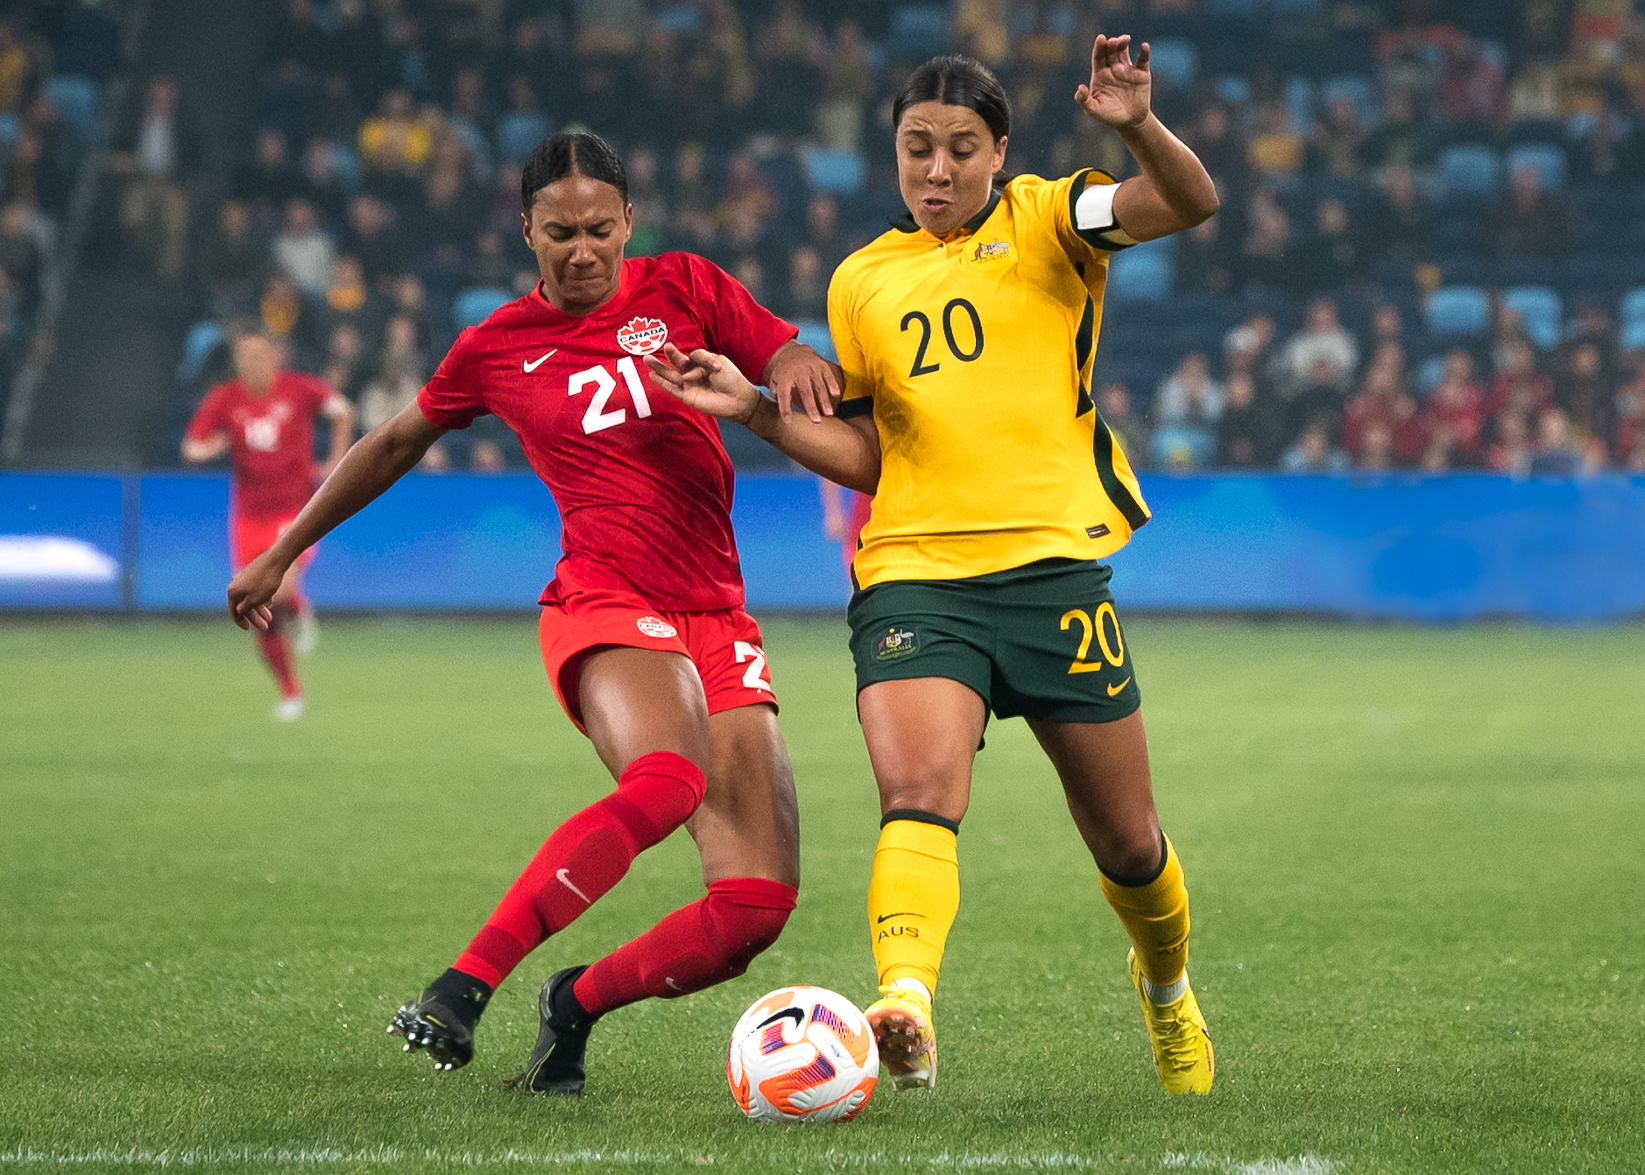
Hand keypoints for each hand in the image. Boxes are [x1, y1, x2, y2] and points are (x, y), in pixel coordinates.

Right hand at [227, 552, 286, 630]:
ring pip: (250, 597)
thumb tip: (238, 612)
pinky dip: (261, 598)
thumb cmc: (266, 582)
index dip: (240, 622)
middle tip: (266, 627)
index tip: (249, 629)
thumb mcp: (254, 600)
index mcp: (232, 591)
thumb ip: (244, 609)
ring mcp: (244, 577)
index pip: (233, 611)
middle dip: (254, 617)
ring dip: (259, 609)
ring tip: (270, 617)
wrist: (277, 560)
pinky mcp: (254, 573)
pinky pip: (255, 590)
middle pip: (243, 605)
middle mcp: (235, 583)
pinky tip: (270, 602)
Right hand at [644, 342, 762, 423]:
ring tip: (646, 359)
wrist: (738, 399)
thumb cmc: (730, 379)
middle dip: (666, 356)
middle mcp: (693, 373)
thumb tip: (687, 369)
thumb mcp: (718, 361)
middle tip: (654, 348)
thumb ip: (701, 357)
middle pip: (676, 363)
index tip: (713, 366)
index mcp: (701, 363)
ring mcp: (689, 385)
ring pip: (671, 375)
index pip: (691, 356)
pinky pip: (672, 389)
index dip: (697, 358)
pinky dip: (663, 383)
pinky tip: (653, 376)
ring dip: (659, 368)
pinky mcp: (688, 396)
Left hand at [762, 340, 840, 422]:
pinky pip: (828, 375)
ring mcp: (811, 368)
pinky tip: (836, 395)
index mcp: (785, 378)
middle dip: (811, 407)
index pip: (784, 395)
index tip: (787, 421)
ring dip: (824, 400)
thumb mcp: (775, 380)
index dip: (785, 408)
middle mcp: (799, 373)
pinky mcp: (821, 365)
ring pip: (819, 386)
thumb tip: (779, 407)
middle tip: (816, 421)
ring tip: (828, 413)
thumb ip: (776, 393)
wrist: (794, 351)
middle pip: (805, 393)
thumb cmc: (784, 371)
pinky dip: (832, 384)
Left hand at [1075, 34, 1151, 129]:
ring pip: (1124, 52)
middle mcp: (1113, 68)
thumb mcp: (1093, 110)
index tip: (1101, 39)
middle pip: (1111, 52)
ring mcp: (1127, 69)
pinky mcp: (1141, 73)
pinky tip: (1144, 47)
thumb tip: (1080, 87)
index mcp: (1100, 74)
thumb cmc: (1108, 116)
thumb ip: (1084, 100)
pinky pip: (1143, 60)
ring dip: (1124, 44)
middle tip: (1113, 41)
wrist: (1130, 123)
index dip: (1099, 47)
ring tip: (1124, 40)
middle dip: (1112, 45)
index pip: (1098, 57)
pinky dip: (1144, 52)